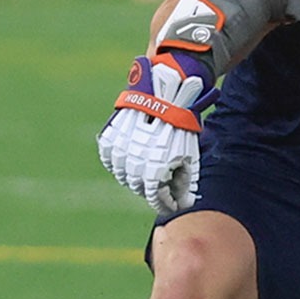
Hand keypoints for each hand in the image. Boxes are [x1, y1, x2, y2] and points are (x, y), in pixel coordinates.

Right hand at [98, 52, 218, 213]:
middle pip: (137, 186)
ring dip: (133, 177)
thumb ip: (185, 182)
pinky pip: (110, 158)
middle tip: (160, 187)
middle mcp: (134, 162)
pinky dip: (118, 163)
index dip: (163, 203)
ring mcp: (119, 150)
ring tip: (146, 173)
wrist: (165, 93)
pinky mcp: (109, 137)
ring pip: (122, 174)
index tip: (170, 205)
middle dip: (150, 190)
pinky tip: (129, 161)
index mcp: (155, 169)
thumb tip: (184, 203)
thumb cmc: (181, 126)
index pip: (154, 196)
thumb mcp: (189, 155)